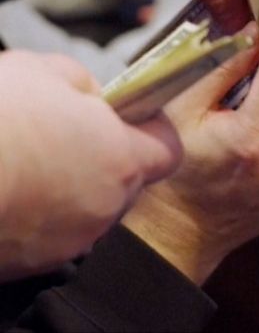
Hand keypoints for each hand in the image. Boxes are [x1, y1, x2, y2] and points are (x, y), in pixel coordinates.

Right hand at [0, 51, 179, 280]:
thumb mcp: (41, 71)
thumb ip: (81, 84)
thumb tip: (88, 94)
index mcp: (121, 159)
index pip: (166, 150)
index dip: (150, 129)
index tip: (128, 116)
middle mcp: (103, 207)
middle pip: (125, 181)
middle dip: (102, 156)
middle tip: (62, 134)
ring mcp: (67, 241)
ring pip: (86, 209)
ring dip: (67, 187)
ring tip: (24, 162)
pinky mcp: (31, 263)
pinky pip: (48, 234)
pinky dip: (34, 215)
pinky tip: (7, 189)